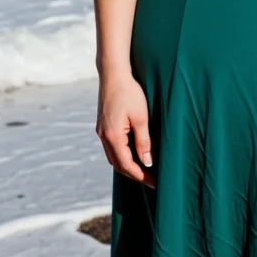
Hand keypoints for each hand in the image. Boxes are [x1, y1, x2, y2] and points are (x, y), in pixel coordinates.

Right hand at [96, 73, 155, 188]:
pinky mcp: (102, 126)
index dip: (141, 176)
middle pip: (118, 164)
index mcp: (113, 136)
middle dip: (134, 174)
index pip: (127, 165)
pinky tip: (133, 153)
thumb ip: (143, 142)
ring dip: (127, 165)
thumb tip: (147, 163)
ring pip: (113, 157)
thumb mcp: (141, 118)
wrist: (113, 74)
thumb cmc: (130, 92)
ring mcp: (101, 131)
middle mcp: (104, 137)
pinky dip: (122, 154)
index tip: (155, 183)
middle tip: (151, 179)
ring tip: (144, 169)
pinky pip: (111, 147)